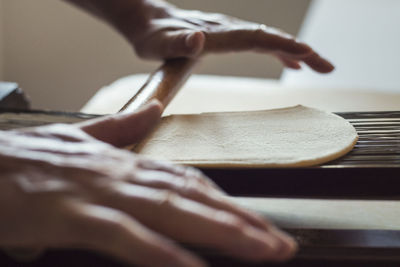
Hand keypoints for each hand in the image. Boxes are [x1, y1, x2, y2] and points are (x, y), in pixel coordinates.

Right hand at [0, 101, 296, 266]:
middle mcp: (121, 174)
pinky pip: (127, 236)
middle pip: (193, 196)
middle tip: (279, 242)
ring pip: (173, 211)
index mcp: (123, 161)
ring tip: (262, 249)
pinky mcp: (73, 215)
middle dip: (240, 220)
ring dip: (221, 231)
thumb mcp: (78, 140)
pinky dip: (163, 253)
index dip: (223, 199)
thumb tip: (154, 112)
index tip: (254, 218)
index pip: (185, 179)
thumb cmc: (23, 160)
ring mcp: (100, 194)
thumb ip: (121, 129)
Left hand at [121, 1, 333, 72]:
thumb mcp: (157, 45)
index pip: (257, 38)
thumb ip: (178, 42)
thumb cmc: (150, 37)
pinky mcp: (227, 35)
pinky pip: (258, 42)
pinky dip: (278, 51)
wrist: (146, 21)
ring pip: (268, 38)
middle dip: (302, 50)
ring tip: (317, 65)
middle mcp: (227, 29)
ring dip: (295, 51)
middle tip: (328, 67)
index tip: (308, 55)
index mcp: (216, 34)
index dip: (283, 46)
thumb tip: (200, 39)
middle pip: (271, 37)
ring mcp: (229, 31)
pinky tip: (288, 62)